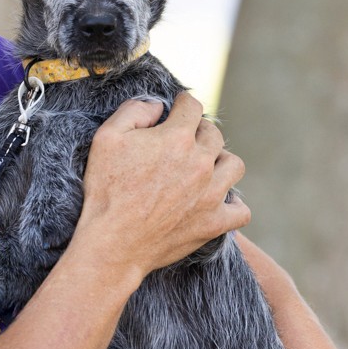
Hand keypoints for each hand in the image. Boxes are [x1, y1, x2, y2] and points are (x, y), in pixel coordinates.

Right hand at [78, 93, 249, 283]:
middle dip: (198, 133)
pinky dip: (233, 205)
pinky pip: (241, 211)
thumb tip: (157, 106)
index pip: (192, 106)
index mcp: (177, 138)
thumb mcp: (106, 138)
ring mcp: (211, 194)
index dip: (181, 105)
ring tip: (204, 169)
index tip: (176, 110)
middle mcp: (201, 162)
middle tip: (182, 144)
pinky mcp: (214, 223)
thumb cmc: (106, 191)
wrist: (113, 244)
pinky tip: (217, 202)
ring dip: (221, 162)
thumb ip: (134, 111)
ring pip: (234, 165)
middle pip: (213, 134)